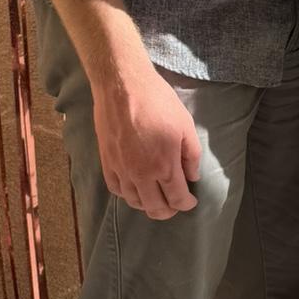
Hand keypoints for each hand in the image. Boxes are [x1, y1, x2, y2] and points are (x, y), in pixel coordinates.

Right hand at [91, 65, 202, 217]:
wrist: (122, 87)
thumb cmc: (158, 101)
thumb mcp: (185, 124)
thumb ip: (191, 154)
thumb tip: (192, 176)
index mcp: (165, 165)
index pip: (177, 198)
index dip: (186, 204)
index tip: (191, 201)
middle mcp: (141, 174)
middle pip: (155, 208)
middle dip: (168, 211)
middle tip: (175, 205)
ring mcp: (121, 170)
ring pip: (134, 202)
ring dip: (148, 205)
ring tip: (156, 199)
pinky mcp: (106, 162)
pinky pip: (117, 190)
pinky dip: (127, 195)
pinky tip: (134, 190)